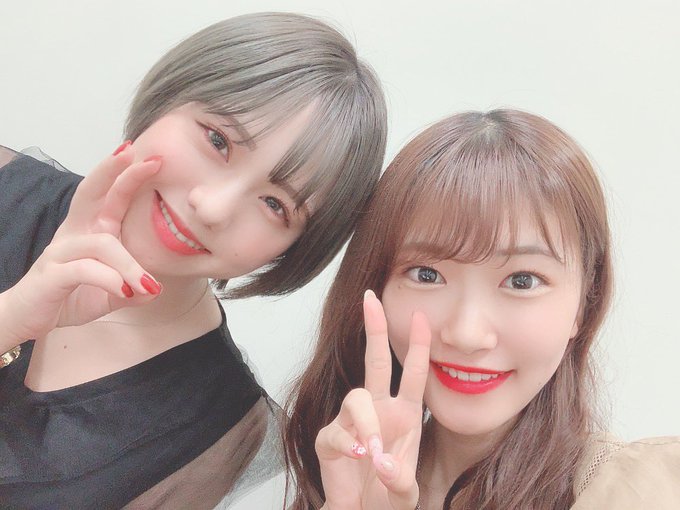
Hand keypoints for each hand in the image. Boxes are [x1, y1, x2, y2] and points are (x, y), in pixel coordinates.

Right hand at [4, 142, 161, 342]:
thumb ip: (134, 289)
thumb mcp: (111, 294)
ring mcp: (61, 251)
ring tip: (147, 285)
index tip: (153, 159)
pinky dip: (109, 279)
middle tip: (135, 155)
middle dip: (112, 171)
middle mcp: (74, 233)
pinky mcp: (52, 274)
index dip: (127, 176)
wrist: (28, 320)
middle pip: (89, 192)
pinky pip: (85, 269)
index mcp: (90, 231)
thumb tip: (156, 290)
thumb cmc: (69, 298)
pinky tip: (125, 292)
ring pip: (102, 244)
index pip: (110, 195)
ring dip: (129, 265)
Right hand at [315, 289, 430, 509]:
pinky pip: (335, 431)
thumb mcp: (405, 493)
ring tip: (371, 452)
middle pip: (376, 362)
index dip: (417, 345)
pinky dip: (346, 442)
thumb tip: (380, 460)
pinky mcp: (330, 439)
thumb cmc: (387, 498)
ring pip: (356, 398)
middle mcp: (379, 411)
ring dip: (366, 423)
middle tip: (371, 298)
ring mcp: (352, 423)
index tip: (420, 315)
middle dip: (374, 329)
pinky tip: (356, 456)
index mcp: (404, 415)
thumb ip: (399, 480)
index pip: (413, 374)